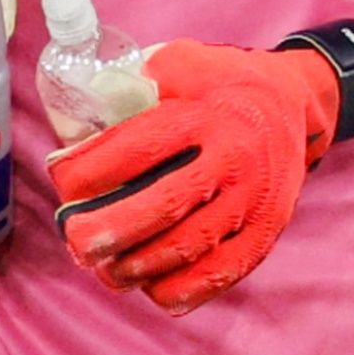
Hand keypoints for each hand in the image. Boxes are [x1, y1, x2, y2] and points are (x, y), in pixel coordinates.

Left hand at [46, 39, 339, 314]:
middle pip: (165, 205)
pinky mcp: (268, 229)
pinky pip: (225, 270)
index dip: (92, 170)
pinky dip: (186, 289)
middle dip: (112, 230)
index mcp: (203, 115)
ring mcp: (254, 198)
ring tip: (103, 268)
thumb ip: (129, 89)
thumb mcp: (175, 64)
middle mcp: (233, 158)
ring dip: (140, 266)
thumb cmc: (215, 84)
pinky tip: (152, 290)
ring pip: (191, 246)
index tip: (62, 182)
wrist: (292, 101)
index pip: (137, 148)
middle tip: (76, 242)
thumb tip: (71, 134)